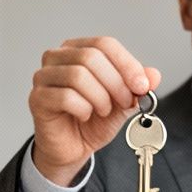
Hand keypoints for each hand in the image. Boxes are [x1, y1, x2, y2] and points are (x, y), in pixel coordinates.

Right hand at [27, 36, 162, 185]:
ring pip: (78, 75)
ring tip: (104, 110)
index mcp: (79, 50)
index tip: (142, 85)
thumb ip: (138, 87)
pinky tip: (85, 115)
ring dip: (100, 97)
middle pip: (91, 57)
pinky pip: (65, 97)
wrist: (74, 147)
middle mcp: (57, 58)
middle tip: (125, 102)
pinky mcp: (37, 98)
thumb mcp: (124, 102)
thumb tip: (154, 75)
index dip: (127, 64)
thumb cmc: (94, 120)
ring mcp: (43, 77)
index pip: (105, 44)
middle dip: (116, 83)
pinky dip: (83, 108)